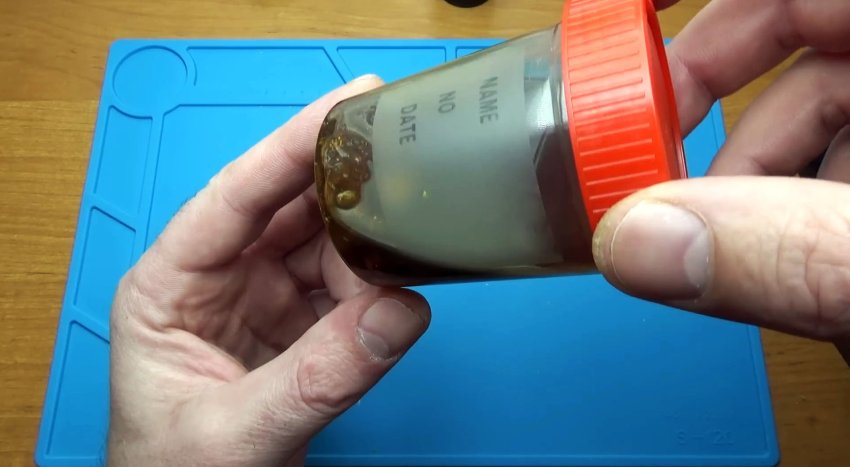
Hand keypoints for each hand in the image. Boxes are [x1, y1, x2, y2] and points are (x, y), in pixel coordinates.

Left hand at [107, 76, 430, 465]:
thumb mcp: (234, 434)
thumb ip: (316, 379)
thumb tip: (396, 314)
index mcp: (170, 285)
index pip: (232, 197)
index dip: (287, 147)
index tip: (341, 108)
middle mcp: (219, 279)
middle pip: (286, 207)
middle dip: (342, 182)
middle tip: (398, 153)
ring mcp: (264, 299)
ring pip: (326, 243)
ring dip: (368, 243)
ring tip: (404, 248)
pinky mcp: (301, 325)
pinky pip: (349, 287)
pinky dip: (378, 285)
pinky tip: (398, 287)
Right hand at [594, 0, 849, 361]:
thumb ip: (783, 254)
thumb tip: (641, 240)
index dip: (703, 7)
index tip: (627, 40)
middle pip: (794, 33)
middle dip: (710, 93)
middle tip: (649, 146)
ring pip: (812, 102)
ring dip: (744, 169)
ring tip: (717, 234)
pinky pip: (831, 153)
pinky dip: (783, 201)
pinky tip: (775, 254)